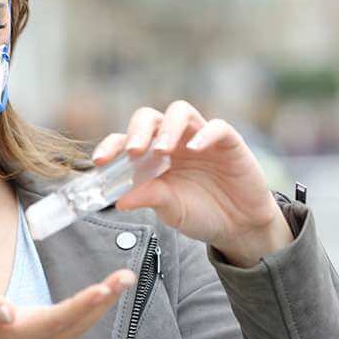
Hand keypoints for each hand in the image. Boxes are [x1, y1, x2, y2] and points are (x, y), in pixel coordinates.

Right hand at [0, 269, 136, 338]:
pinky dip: (98, 305)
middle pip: (78, 322)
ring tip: (126, 278)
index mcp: (19, 335)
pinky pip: (81, 322)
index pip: (56, 319)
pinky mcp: (54, 336)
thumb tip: (7, 312)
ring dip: (107, 301)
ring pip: (84, 323)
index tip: (103, 289)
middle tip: (127, 277)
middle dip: (105, 299)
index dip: (80, 305)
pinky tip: (110, 291)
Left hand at [91, 100, 294, 268]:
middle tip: (133, 152)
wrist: (239, 227)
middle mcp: (174, 141)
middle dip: (138, 130)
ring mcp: (200, 138)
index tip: (99, 161)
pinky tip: (194, 148)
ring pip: (180, 111)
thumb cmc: (201, 213)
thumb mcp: (170, 210)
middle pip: (149, 117)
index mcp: (153, 156)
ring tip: (161, 150)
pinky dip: (204, 134)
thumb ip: (149, 199)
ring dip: (167, 127)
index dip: (111, 146)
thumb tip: (120, 200)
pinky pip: (216, 126)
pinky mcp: (228, 142)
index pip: (126, 140)